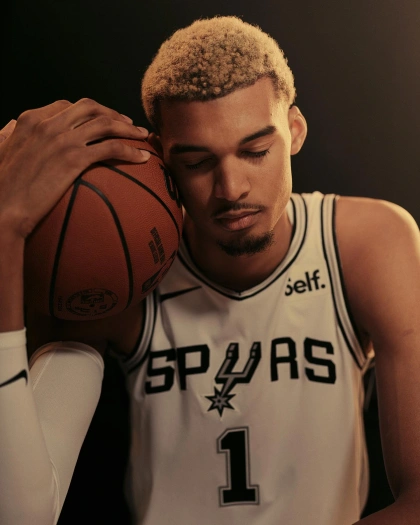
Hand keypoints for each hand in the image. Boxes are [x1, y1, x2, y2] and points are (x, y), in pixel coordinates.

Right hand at [0, 99, 149, 239]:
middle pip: (90, 108)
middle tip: (128, 123)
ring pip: (105, 123)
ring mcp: (62, 139)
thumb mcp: (7, 155)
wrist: (3, 207)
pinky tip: (142, 158)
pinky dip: (131, 150)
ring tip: (142, 136)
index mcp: (31, 119)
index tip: (102, 119)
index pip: (67, 105)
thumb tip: (24, 144)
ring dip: (128, 128)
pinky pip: (112, 148)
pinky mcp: (74, 158)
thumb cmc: (3, 190)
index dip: (90, 110)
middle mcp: (48, 123)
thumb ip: (22, 143)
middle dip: (113, 112)